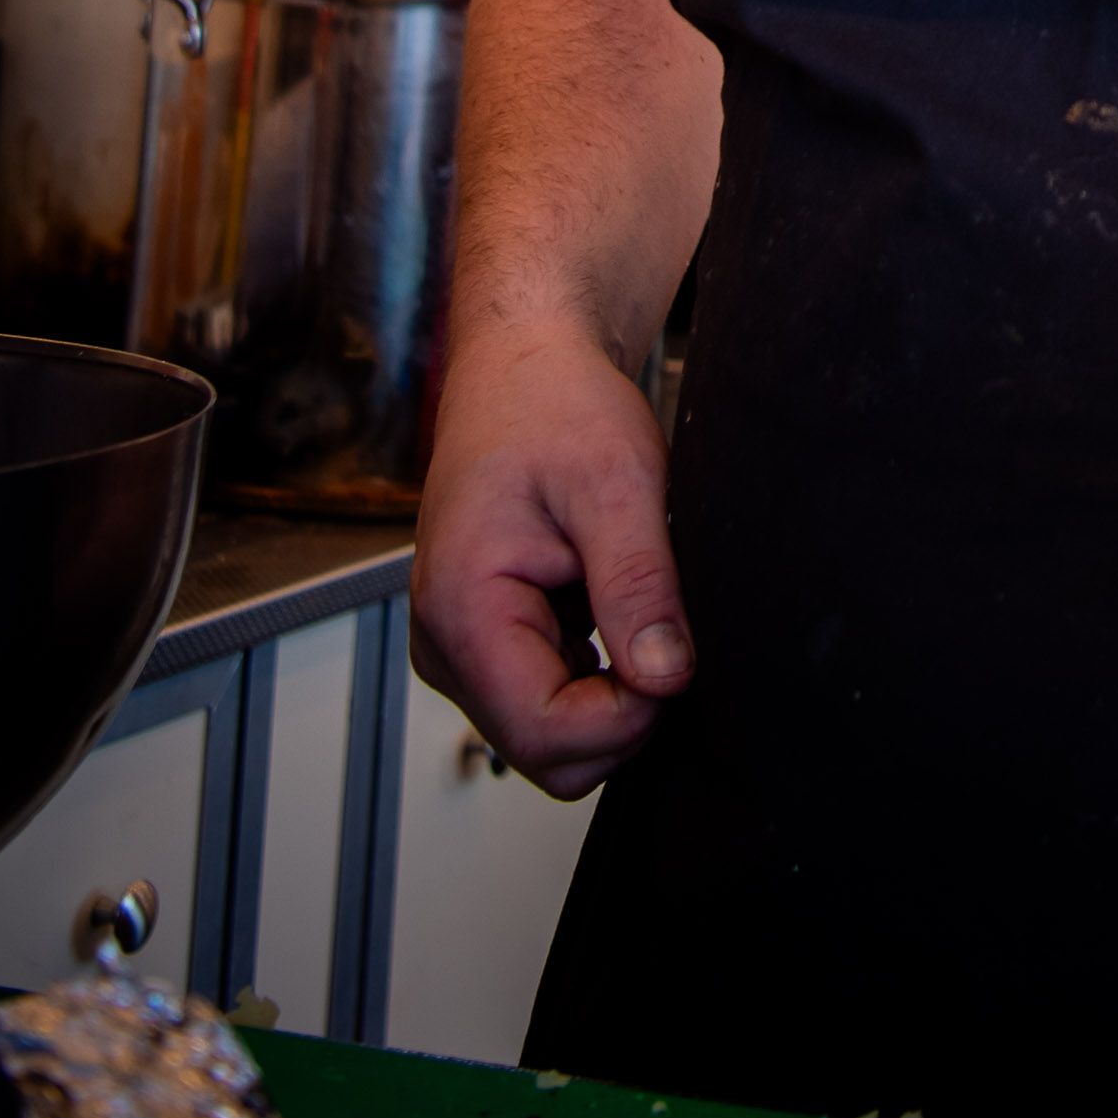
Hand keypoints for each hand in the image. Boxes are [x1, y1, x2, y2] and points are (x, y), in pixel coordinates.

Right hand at [410, 317, 692, 794]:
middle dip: (620, 715)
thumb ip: (638, 587)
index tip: (672, 658)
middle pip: (546, 753)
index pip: (545, 734)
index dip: (626, 717)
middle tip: (661, 629)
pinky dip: (595, 676)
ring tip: (627, 600)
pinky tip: (607, 607)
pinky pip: (547, 700)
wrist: (525, 365)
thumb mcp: (616, 483)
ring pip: (549, 736)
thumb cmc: (553, 405)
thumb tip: (666, 678)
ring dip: (608, 693)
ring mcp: (460, 649)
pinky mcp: (485, 643)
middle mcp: (444, 645)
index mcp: (460, 610)